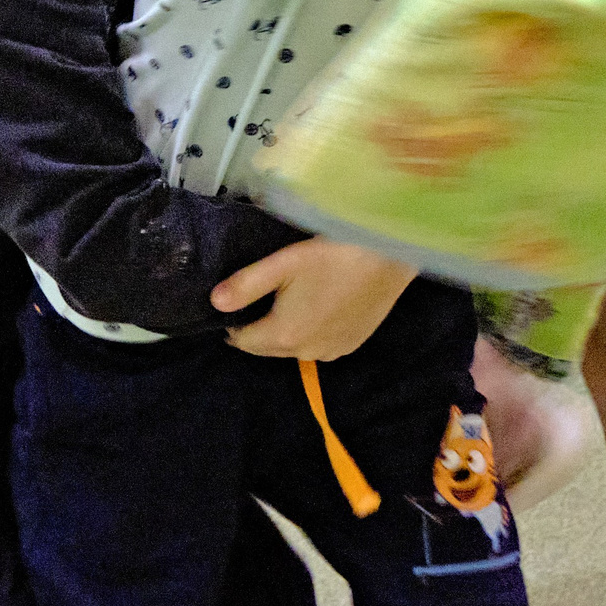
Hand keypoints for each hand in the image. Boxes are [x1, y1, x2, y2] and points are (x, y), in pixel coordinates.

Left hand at [215, 238, 416, 360]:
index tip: (236, 300)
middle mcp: (307, 352)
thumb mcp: (283, 263)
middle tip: (262, 296)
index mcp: (284, 335)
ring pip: (295, 347)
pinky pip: (320, 344)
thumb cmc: (335, 253)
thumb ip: (246, 285)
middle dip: (258, 327)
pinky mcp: (353, 343)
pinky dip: (312, 331)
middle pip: (267, 347)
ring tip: (290, 299)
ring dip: (286, 330)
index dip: (233, 322)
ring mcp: (333, 350)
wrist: (390, 253)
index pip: (242, 341)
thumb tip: (214, 302)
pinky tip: (319, 306)